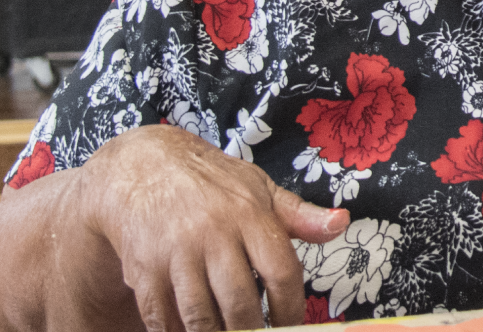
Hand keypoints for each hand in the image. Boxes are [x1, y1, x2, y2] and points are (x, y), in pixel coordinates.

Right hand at [75, 123, 348, 329]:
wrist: (141, 167)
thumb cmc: (210, 184)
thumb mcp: (257, 188)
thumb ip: (298, 214)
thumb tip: (341, 223)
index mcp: (249, 214)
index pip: (282, 273)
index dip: (291, 310)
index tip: (291, 327)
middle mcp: (213, 234)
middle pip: (241, 302)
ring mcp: (175, 254)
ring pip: (200, 316)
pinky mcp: (144, 270)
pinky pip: (163, 318)